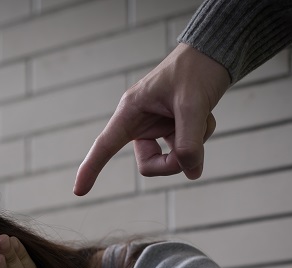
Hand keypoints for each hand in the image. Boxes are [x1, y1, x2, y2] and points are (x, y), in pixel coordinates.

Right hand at [74, 43, 230, 194]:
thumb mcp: (194, 105)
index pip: (106, 144)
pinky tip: (206, 115)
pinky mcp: (173, 128)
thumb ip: (189, 142)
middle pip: (150, 164)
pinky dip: (202, 135)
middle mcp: (141, 121)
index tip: (78, 191)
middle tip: (195, 146)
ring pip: (171, 159)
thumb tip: (192, 172)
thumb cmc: (196, 70)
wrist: (213, 53)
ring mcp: (157, 127)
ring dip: (194, 144)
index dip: (91, 168)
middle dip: (175, 160)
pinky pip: (186, 148)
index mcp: (131, 110)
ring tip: (203, 118)